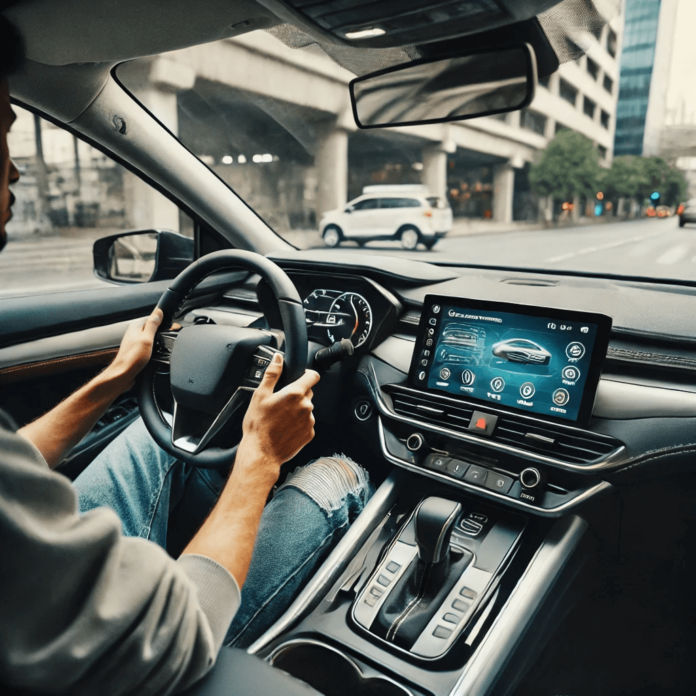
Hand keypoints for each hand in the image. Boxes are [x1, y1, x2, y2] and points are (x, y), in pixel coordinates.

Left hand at [106, 308, 162, 390]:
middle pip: (152, 329)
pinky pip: (148, 347)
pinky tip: (155, 355)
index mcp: (135, 327)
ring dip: (157, 343)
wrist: (123, 375)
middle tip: (166, 340)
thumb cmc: (132, 358)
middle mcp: (134, 333)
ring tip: (160, 348)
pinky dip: (154, 350)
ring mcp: (135, 343)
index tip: (172, 327)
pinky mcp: (136, 352)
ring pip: (151, 339)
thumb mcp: (147, 338)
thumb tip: (158, 312)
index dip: (164, 322)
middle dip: (161, 333)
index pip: (152, 318)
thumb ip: (153, 324)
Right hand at [237, 353, 319, 481]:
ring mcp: (309, 421)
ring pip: (307, 409)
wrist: (261, 452)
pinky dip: (298, 424)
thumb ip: (272, 374)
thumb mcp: (260, 395)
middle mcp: (306, 406)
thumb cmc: (258, 425)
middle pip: (308, 392)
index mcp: (295, 394)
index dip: (307, 374)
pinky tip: (285, 428)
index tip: (301, 376)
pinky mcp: (310, 434)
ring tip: (281, 419)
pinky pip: (306, 423)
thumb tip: (278, 358)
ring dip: (298, 410)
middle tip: (281, 403)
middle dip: (297, 394)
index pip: (312, 376)